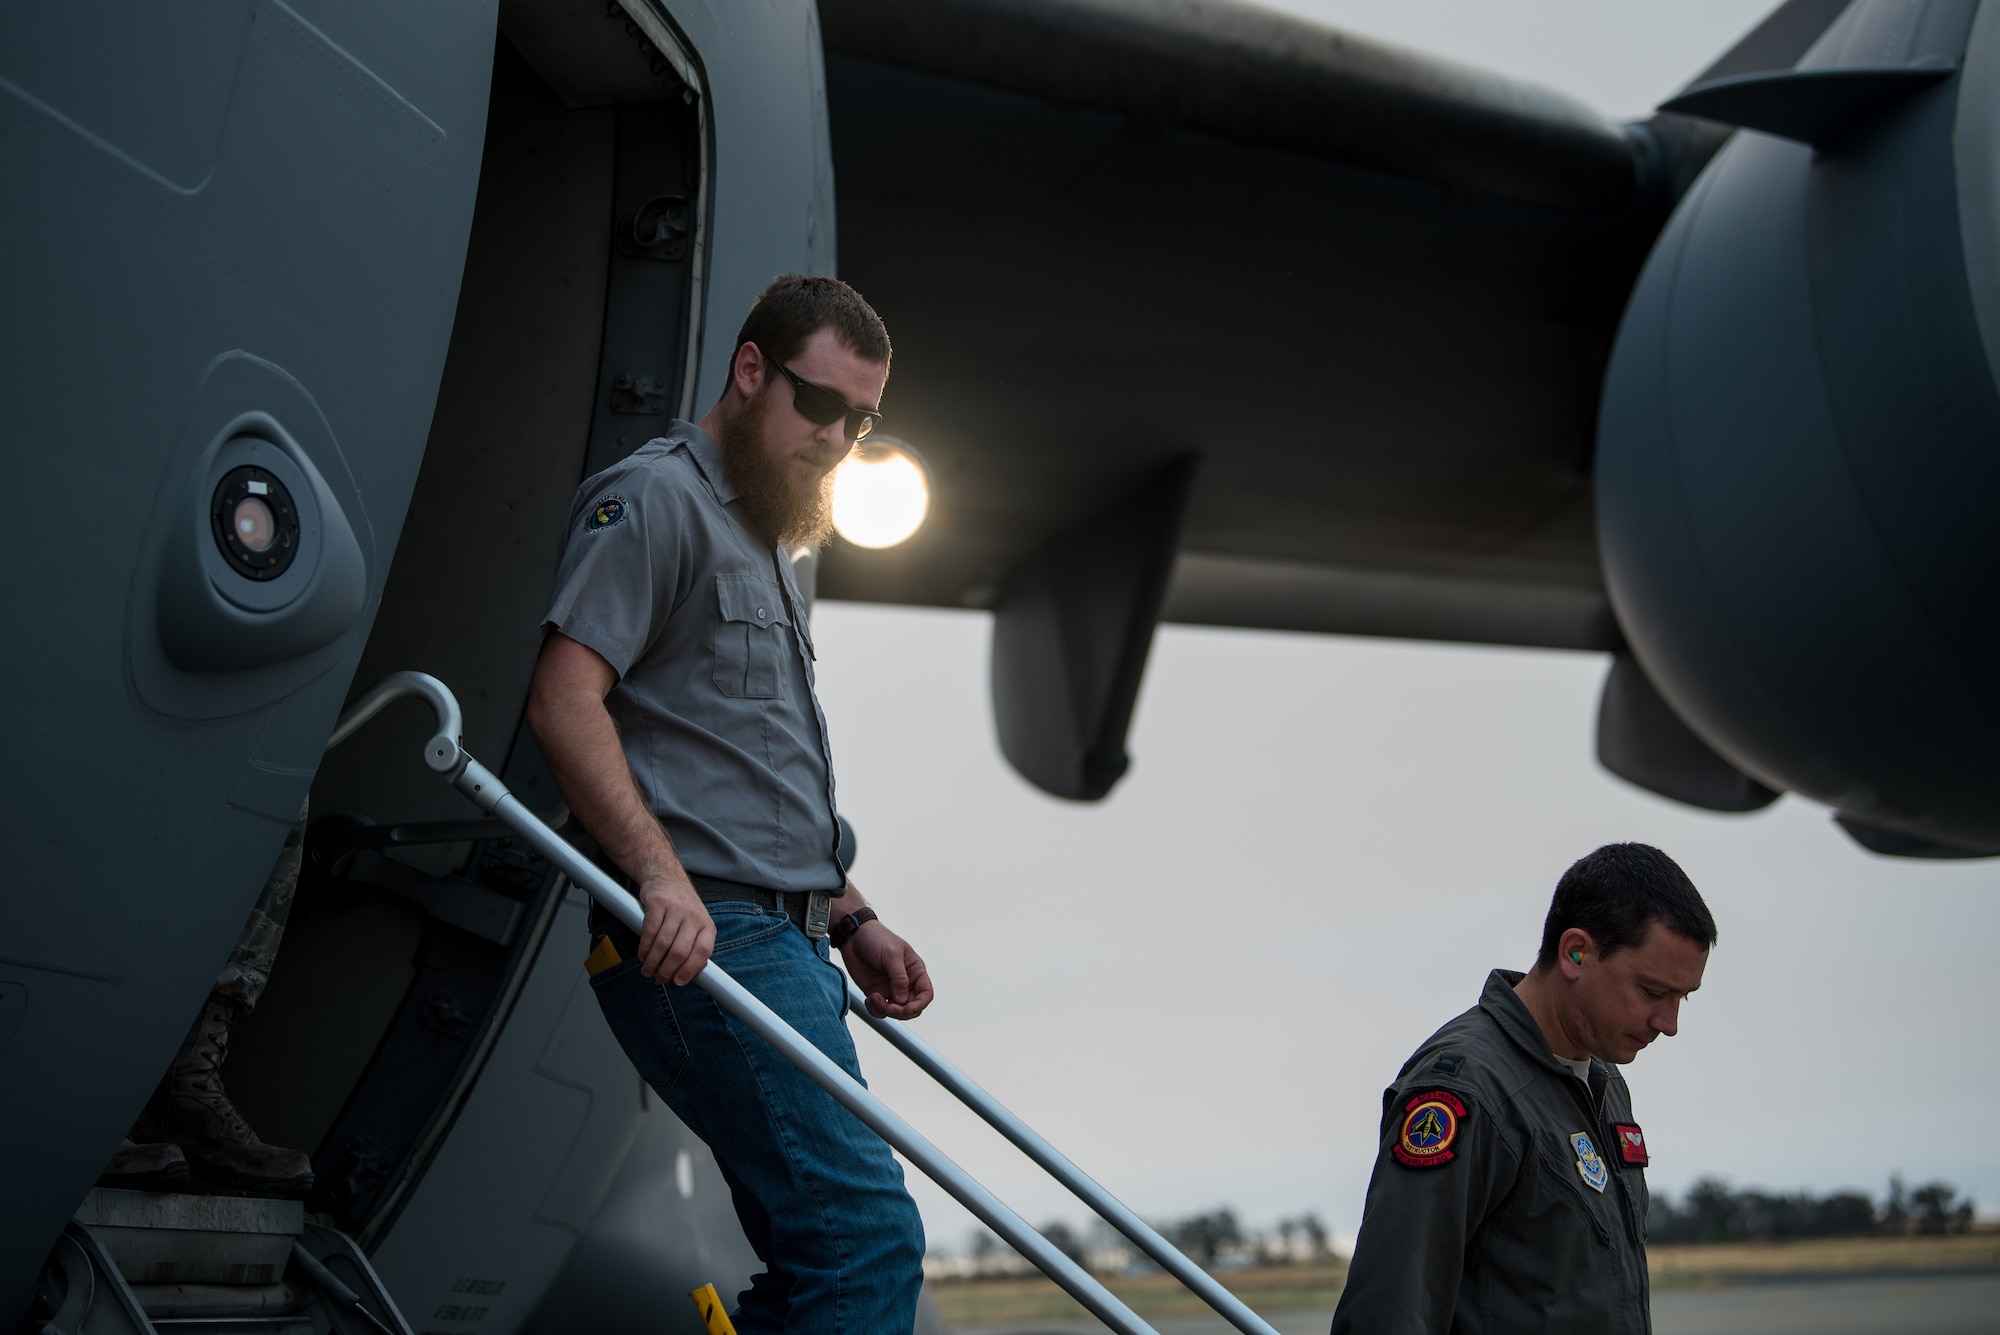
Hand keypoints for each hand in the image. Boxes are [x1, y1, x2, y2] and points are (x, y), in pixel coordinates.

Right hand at [636, 870, 714, 984]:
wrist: (666, 876)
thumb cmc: (681, 907)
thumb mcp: (696, 924)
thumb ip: (694, 945)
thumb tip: (689, 974)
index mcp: (707, 925)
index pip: (703, 951)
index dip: (690, 970)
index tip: (679, 981)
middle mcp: (694, 916)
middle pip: (680, 951)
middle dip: (667, 971)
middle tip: (659, 978)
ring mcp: (676, 908)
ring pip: (663, 944)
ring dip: (652, 962)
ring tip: (648, 970)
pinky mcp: (658, 903)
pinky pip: (649, 932)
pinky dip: (644, 948)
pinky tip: (642, 955)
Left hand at [840, 921, 933, 1019]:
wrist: (854, 937)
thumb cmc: (877, 939)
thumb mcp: (891, 954)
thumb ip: (899, 978)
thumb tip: (903, 1000)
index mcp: (915, 971)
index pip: (926, 994)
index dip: (919, 1005)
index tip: (906, 1008)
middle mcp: (905, 983)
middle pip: (912, 1008)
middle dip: (901, 1012)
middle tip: (888, 1006)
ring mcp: (890, 989)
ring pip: (896, 1012)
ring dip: (885, 1011)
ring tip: (873, 999)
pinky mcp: (876, 993)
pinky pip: (880, 1010)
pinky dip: (875, 1010)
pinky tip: (869, 999)